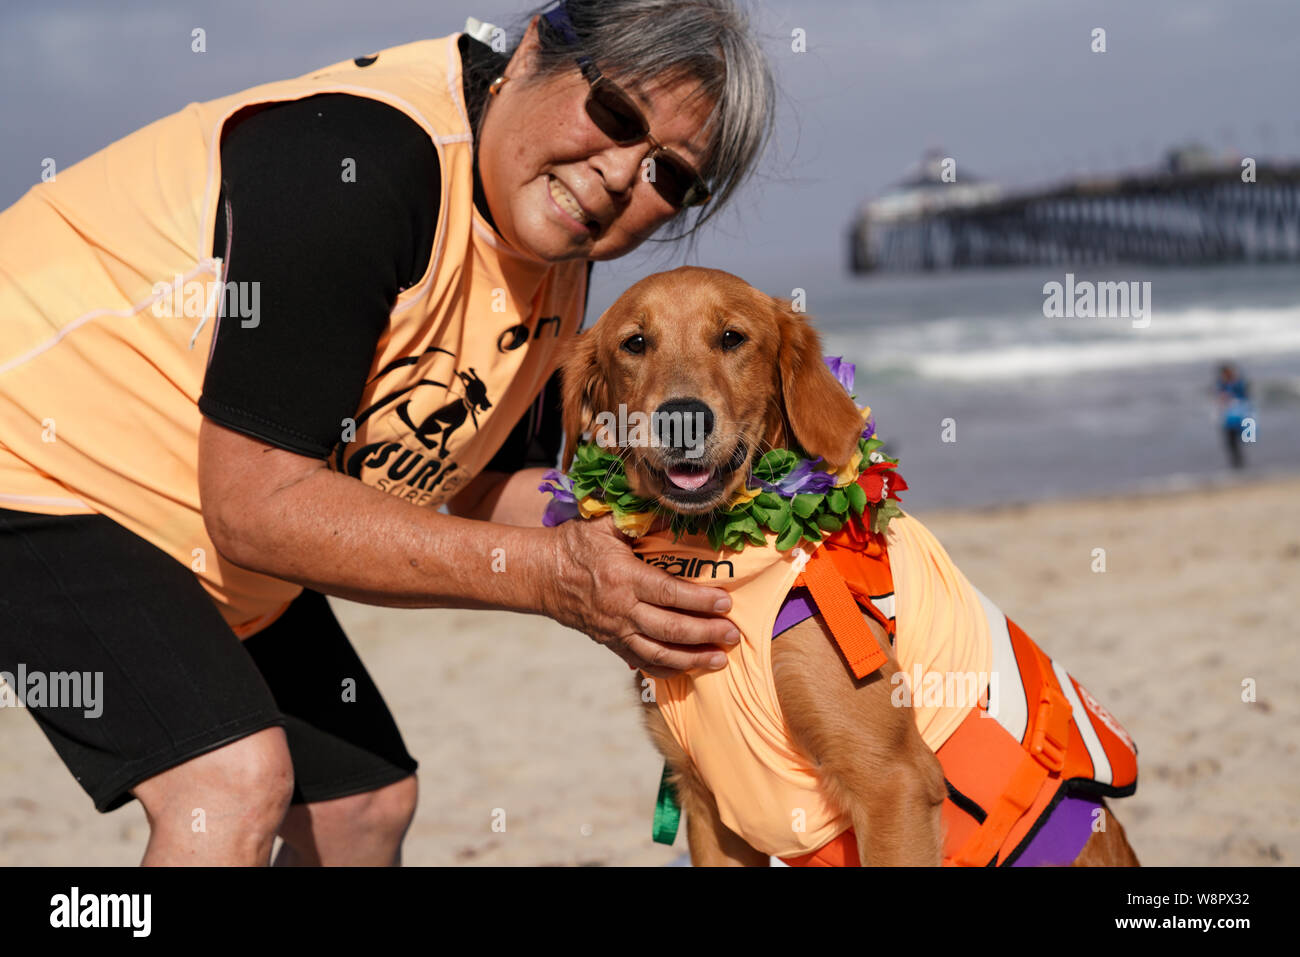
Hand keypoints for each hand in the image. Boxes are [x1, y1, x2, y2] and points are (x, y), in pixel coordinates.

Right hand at [542, 515, 739, 677]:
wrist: (541, 575)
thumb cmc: (575, 545)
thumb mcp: (604, 523)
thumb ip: (640, 519)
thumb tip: (676, 510)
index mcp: (623, 577)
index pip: (669, 593)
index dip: (700, 601)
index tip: (726, 602)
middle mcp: (621, 609)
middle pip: (670, 629)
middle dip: (706, 634)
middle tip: (733, 634)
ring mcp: (615, 631)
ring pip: (659, 653)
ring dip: (693, 659)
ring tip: (720, 659)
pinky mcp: (611, 643)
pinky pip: (642, 662)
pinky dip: (667, 669)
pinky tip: (689, 669)